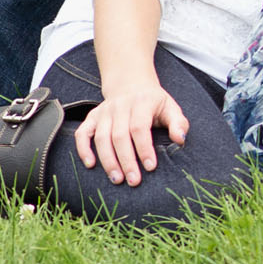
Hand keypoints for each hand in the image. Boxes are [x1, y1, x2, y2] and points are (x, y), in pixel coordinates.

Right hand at [72, 78, 188, 186]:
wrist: (131, 82)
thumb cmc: (153, 102)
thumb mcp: (170, 107)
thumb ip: (178, 123)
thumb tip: (180, 140)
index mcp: (142, 101)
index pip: (140, 127)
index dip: (144, 148)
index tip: (150, 167)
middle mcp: (120, 105)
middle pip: (120, 135)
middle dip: (126, 160)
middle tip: (133, 181)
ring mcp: (104, 111)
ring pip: (102, 137)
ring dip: (108, 160)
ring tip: (116, 179)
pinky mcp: (92, 117)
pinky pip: (82, 133)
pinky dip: (83, 149)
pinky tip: (90, 165)